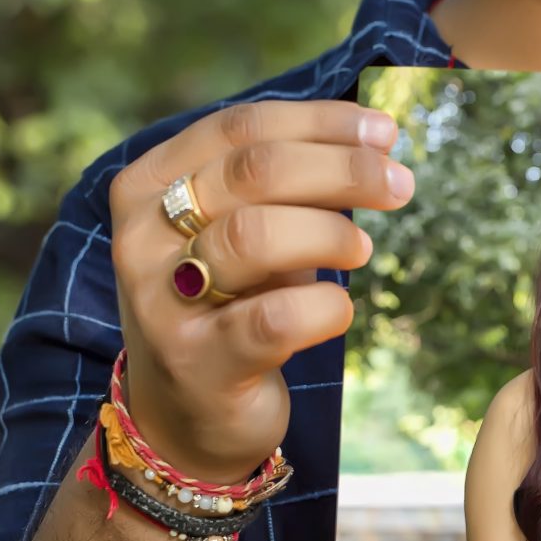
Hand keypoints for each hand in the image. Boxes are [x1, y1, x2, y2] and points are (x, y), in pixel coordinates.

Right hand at [109, 99, 414, 479]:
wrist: (185, 417)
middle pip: (254, 171)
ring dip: (331, 235)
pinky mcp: (198, 362)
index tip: (383, 132)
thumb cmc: (226, 305)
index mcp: (148, 185)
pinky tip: (340, 310)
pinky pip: (277, 317)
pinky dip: (326, 307)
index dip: (320, 122)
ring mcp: (162, 302)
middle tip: (399, 184)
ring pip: (256, 234)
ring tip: (362, 250)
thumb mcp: (240, 230)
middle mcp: (141, 237)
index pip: (239, 128)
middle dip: (341, 169)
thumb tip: (374, 140)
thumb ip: (285, 184)